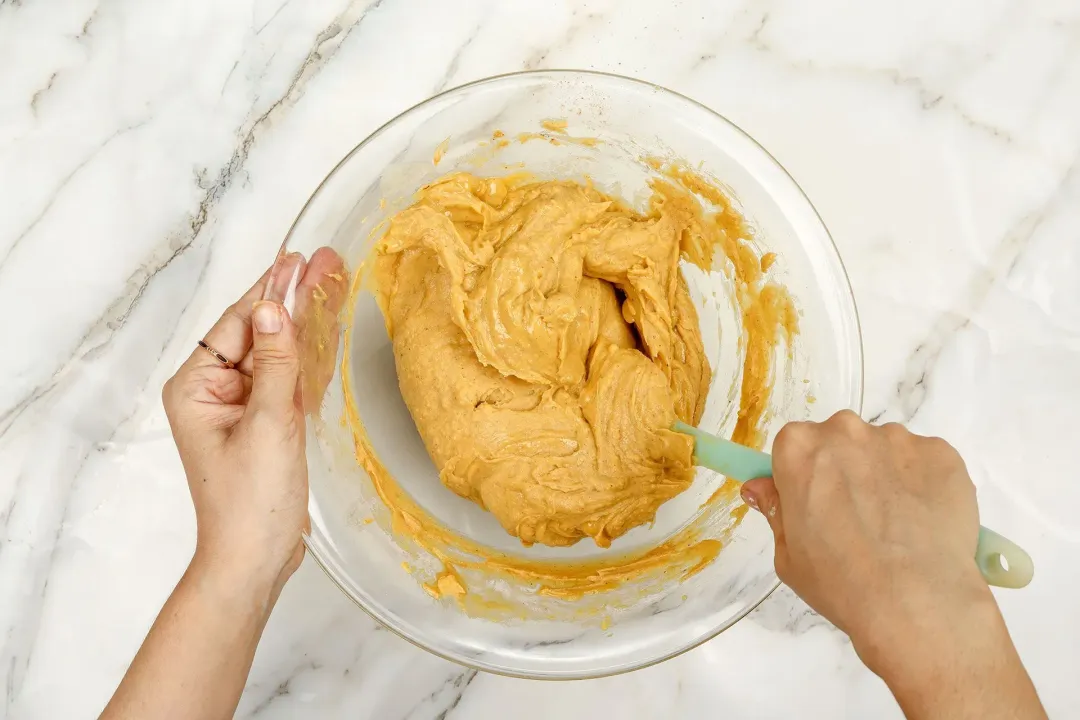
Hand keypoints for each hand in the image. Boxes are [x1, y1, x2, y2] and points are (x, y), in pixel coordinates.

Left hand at [162, 249, 346, 597]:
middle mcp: (215, 392)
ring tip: (334, 282)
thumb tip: (275, 307)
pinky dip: (310, 356)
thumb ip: (275, 364)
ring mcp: (243, 408)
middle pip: (259, 333)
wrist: (255, 560)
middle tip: (327, 262)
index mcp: (196, 388)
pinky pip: (289, 379)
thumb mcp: (268, 425)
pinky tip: (329, 328)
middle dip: (293, 299)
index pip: (238, 324)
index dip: (271, 289)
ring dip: (306, 322)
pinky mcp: (268, 424)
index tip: (299, 259)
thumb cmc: (251, 502)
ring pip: (278, 353)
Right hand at [741, 411, 1044, 717]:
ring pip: (883, 451)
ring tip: (895, 528)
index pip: (792, 448)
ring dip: (884, 477)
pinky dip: (922, 486)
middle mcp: (846, 430)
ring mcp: (898, 439)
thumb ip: (776, 511)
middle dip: (843, 471)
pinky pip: (924, 463)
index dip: (802, 477)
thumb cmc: (842, 582)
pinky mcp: (941, 453)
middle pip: (839, 441)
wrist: (918, 602)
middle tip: (854, 519)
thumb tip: (762, 487)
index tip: (812, 504)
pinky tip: (923, 525)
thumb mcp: (788, 555)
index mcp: (799, 448)